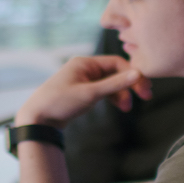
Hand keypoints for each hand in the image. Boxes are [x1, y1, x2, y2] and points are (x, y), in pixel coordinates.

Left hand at [14, 55, 151, 128]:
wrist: (38, 119)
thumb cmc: (60, 103)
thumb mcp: (90, 94)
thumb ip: (114, 84)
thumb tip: (138, 74)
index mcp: (84, 62)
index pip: (116, 62)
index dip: (132, 74)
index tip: (144, 89)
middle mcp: (84, 68)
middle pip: (115, 72)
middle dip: (129, 84)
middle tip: (145, 96)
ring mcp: (83, 79)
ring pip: (110, 82)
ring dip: (121, 93)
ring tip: (126, 108)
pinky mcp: (82, 91)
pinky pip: (103, 90)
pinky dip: (112, 97)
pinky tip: (120, 105)